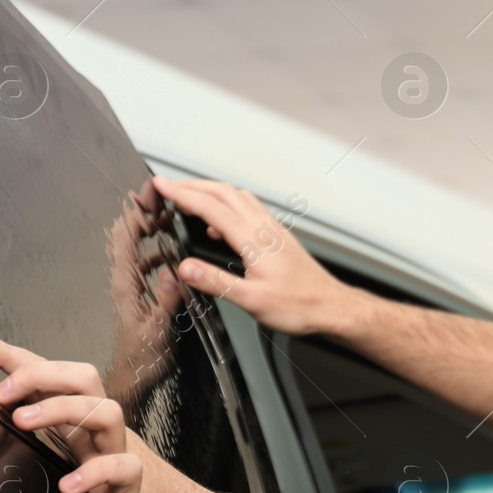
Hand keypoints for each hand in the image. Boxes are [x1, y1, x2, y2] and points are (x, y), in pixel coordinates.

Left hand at [0, 328, 224, 492]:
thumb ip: (41, 449)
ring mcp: (121, 452)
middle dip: (39, 375)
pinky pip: (119, 467)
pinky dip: (91, 472)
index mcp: (83, 423)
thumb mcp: (73, 465)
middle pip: (83, 379)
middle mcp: (102, 431)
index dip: (14, 356)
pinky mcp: (134, 484)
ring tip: (23, 422)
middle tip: (1, 391)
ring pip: (103, 411)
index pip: (50, 377)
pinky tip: (68, 485)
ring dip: (60, 408)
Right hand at [151, 176, 348, 336]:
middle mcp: (264, 228)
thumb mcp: (252, 301)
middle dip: (193, 186)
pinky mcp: (278, 237)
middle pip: (224, 193)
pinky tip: (220, 226)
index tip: (161, 186)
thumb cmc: (300, 305)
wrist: (331, 306)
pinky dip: (228, 207)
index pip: (211, 207)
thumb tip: (185, 268)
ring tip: (190, 198)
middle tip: (169, 186)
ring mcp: (273, 230)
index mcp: (254, 239)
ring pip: (238, 198)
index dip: (182, 194)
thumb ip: (216, 282)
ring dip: (212, 193)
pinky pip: (250, 211)